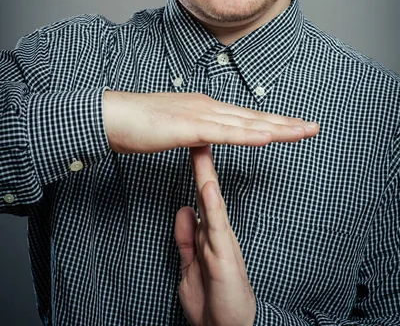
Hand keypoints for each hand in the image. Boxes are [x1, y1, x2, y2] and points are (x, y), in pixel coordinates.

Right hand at [103, 90, 318, 153]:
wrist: (112, 116)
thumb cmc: (137, 124)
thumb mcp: (172, 128)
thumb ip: (192, 132)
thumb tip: (204, 140)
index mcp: (204, 107)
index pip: (244, 117)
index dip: (271, 121)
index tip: (293, 125)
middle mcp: (208, 106)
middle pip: (253, 117)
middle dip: (286, 122)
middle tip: (313, 127)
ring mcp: (200, 114)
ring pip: (247, 123)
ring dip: (279, 127)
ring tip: (304, 131)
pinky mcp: (190, 126)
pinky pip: (226, 133)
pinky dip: (251, 135)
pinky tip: (270, 136)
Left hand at [175, 145, 255, 325]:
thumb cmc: (212, 300)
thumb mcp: (191, 264)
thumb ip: (186, 237)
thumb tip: (184, 209)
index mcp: (209, 230)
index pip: (200, 190)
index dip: (195, 166)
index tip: (188, 141)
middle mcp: (217, 229)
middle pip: (207, 187)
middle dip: (202, 158)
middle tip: (196, 129)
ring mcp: (221, 239)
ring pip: (212, 200)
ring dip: (206, 173)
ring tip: (201, 146)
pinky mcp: (223, 254)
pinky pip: (216, 225)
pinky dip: (211, 205)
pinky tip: (206, 186)